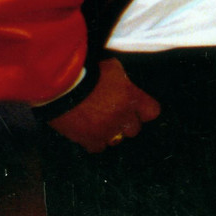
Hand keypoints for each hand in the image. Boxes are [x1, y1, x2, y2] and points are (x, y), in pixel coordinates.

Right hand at [46, 58, 160, 152]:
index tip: (138, 108)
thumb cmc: (88, 73)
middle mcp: (123, 117)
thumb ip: (122, 79)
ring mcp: (106, 130)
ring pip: (116, 140)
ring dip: (111, 133)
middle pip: (134, 129)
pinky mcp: (88, 139)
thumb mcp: (113, 67)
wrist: (63, 87)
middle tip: (116, 115)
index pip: (152, 112)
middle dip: (127, 123)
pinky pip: (97, 147)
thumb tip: (123, 81)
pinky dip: (94, 141)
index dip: (145, 110)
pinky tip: (89, 132)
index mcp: (132, 98)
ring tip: (101, 124)